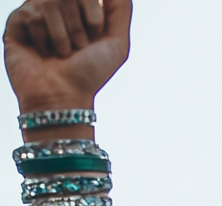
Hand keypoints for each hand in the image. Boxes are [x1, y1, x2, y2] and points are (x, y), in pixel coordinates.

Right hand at [4, 0, 130, 111]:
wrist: (64, 96)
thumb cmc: (90, 73)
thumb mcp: (117, 42)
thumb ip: (121, 8)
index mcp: (78, 8)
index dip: (94, 17)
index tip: (94, 37)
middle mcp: (55, 6)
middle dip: (80, 28)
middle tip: (78, 49)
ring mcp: (34, 11)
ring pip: (50, 3)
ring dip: (63, 37)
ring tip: (62, 54)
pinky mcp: (16, 21)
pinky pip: (33, 16)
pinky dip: (45, 40)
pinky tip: (44, 54)